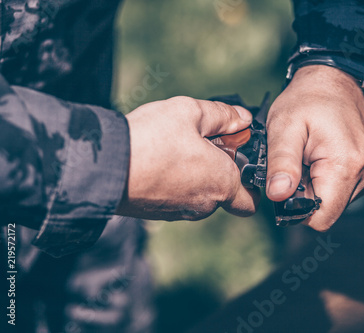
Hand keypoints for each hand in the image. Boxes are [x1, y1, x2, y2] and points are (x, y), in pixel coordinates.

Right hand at [116, 96, 258, 220]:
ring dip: (194, 174)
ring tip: (174, 147)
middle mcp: (204, 205)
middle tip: (200, 141)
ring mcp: (179, 212)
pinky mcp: (157, 213)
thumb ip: (223, 116)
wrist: (104, 167)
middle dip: (217, 169)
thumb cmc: (151, 140)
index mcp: (222, 183)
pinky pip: (176, 198)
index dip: (249, 182)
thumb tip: (242, 119)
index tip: (238, 160)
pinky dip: (174, 182)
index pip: (250, 201)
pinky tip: (159, 160)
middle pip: (222, 191)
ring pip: (198, 194)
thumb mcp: (191, 112)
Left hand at [266, 65, 363, 230]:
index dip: (297, 208)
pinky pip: (341, 191)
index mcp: (346, 166)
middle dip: (305, 194)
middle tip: (297, 161)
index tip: (287, 182)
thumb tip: (277, 196)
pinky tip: (319, 157)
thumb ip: (281, 163)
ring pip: (333, 202)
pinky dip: (325, 180)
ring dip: (314, 186)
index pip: (321, 218)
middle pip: (327, 211)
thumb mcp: (285, 127)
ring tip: (308, 156)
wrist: (335, 81)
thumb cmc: (308, 100)